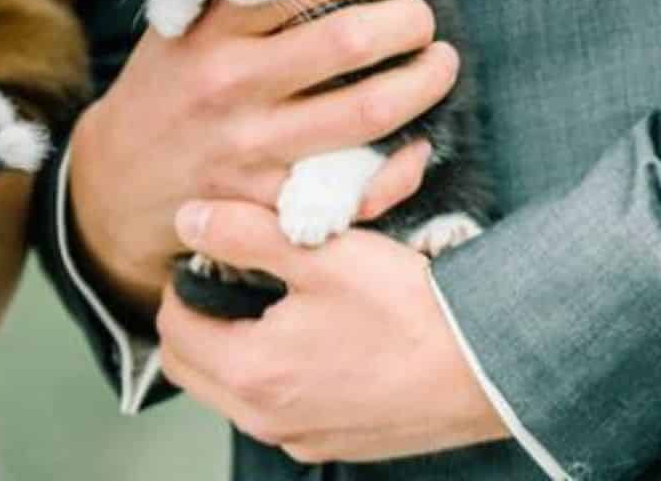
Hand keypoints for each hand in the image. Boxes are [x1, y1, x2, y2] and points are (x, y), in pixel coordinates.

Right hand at [68, 0, 456, 316]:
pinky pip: (355, 187)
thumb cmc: (162, 91)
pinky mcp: (270, 204)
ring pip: (366, 113)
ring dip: (422, 83)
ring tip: (441, 63)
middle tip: (422, 17)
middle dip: (406, 22)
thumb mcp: (177, 30)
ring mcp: (253, 149)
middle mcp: (233, 86)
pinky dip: (401, 166)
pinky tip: (417, 142)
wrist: (115, 180)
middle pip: (346, 44)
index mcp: (211, 35)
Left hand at [159, 201, 508, 461]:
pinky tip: (306, 333)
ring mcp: (301, 439)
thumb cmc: (405, 308)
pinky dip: (268, 372)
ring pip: (228, 391)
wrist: (489, 367)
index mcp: (253, 373)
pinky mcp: (332, 443)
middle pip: (190, 368)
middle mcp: (268, 419)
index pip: (173, 328)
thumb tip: (187, 219)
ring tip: (269, 297)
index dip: (183, 283)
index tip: (214, 253)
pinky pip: (272, 408)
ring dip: (230, 345)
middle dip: (195, 318)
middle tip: (231, 274)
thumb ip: (242, 232)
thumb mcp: (318, 254)